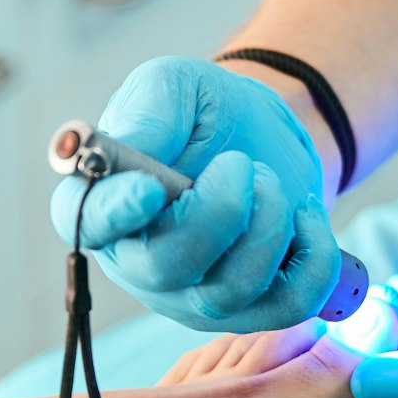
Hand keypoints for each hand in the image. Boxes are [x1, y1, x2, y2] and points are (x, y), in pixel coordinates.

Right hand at [51, 56, 338, 331]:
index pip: (83, 222)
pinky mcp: (247, 312)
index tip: (151, 186)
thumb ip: (149, 111)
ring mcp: (190, 296)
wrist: (265, 137)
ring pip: (229, 289)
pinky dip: (314, 256)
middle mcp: (137, 259)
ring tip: (269, 180)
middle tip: (241, 164)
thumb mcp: (176, 85)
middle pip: (164, 266)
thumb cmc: (206, 113)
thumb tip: (133, 149)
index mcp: (103, 199)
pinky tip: (303, 217)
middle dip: (220, 210)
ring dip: (269, 222)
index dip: (112, 213)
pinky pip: (288, 306)